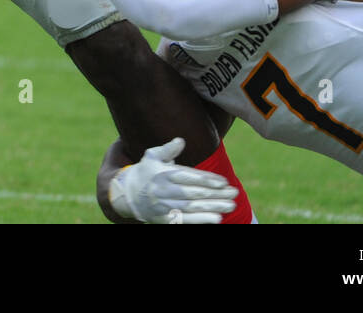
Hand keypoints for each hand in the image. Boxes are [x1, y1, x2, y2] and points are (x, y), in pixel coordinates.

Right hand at [107, 138, 237, 223]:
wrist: (127, 194)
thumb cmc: (145, 171)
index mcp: (163, 174)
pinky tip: (217, 218)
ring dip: (214, 207)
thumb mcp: (152, 156)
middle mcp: (164, 191)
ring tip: (231, 205)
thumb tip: (181, 141)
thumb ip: (168, 150)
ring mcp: (164, 207)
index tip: (224, 182)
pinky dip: (202, 220)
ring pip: (193, 208)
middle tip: (234, 193)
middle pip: (194, 193)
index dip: (207, 180)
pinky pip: (186, 221)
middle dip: (216, 194)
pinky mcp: (166, 219)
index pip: (189, 177)